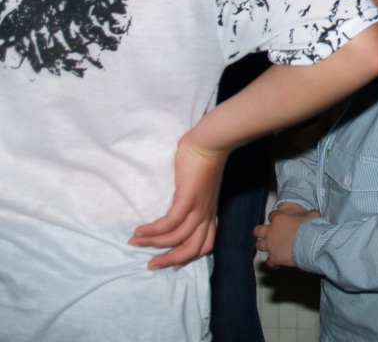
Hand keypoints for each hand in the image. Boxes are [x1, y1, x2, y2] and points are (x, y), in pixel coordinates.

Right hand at [129, 132, 227, 269]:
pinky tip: (140, 231)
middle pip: (193, 249)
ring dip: (155, 245)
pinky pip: (170, 223)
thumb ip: (193, 200)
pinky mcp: (188, 198)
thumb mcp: (201, 186)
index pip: (205, 244)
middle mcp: (206, 214)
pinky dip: (154, 231)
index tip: (172, 266)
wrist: (211, 142)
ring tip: (136, 243)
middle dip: (170, 260)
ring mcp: (199, 207)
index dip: (189, 258)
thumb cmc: (203, 160)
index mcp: (209, 212)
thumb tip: (177, 207)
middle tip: (150, 265)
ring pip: (179, 239)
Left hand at [254, 206, 320, 267]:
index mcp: (279, 219)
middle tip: (266, 233)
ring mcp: (271, 245)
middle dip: (260, 232)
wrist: (311, 243)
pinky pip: (268, 262)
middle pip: (258, 230)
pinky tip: (277, 263)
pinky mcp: (274, 258)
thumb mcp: (313, 216)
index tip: (279, 221)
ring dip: (263, 246)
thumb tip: (314, 213)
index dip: (276, 218)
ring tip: (269, 248)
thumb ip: (311, 214)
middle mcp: (271, 232)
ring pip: (259, 245)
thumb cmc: (311, 228)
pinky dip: (272, 263)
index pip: (272, 215)